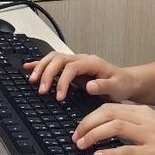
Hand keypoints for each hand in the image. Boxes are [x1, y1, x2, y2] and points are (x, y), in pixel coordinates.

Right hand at [23, 52, 137, 102]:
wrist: (125, 80)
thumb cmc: (121, 84)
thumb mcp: (117, 87)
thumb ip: (104, 86)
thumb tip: (90, 85)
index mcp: (92, 63)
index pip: (71, 67)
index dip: (63, 81)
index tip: (59, 96)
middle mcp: (81, 59)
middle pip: (59, 60)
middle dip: (47, 74)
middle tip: (42, 91)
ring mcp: (75, 62)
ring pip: (53, 59)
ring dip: (41, 68)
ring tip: (32, 81)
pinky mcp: (71, 68)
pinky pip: (53, 62)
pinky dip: (40, 64)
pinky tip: (28, 67)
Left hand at [72, 104, 154, 154]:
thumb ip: (135, 124)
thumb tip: (110, 128)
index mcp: (145, 112)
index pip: (110, 107)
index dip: (90, 117)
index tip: (80, 128)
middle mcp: (146, 120)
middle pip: (108, 113)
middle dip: (87, 124)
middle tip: (76, 136)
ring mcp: (150, 136)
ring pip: (114, 127)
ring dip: (93, 135)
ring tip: (82, 145)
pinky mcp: (153, 153)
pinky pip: (125, 150)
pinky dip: (108, 152)